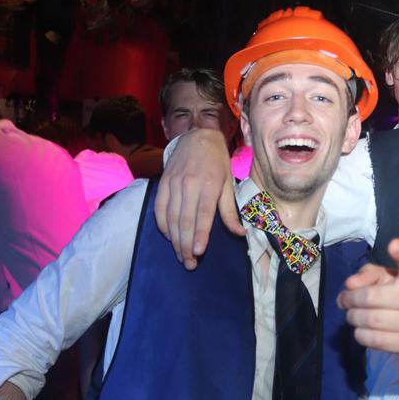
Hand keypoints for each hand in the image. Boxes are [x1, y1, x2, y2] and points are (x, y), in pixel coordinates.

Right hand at [154, 129, 243, 269]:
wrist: (197, 136)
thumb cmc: (217, 161)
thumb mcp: (228, 183)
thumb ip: (229, 210)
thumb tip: (239, 233)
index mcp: (208, 184)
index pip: (202, 214)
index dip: (199, 234)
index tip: (198, 252)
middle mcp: (188, 185)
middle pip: (184, 220)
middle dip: (186, 245)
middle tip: (190, 263)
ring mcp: (173, 184)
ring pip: (170, 218)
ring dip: (174, 240)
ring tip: (181, 256)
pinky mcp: (162, 184)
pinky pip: (159, 209)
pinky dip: (162, 226)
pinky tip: (169, 237)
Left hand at [337, 238, 398, 369]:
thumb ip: (372, 275)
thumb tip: (350, 283)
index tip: (394, 244)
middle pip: (371, 297)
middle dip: (350, 299)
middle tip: (344, 301)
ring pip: (370, 319)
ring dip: (353, 318)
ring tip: (352, 316)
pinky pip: (375, 340)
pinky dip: (361, 335)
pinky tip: (361, 331)